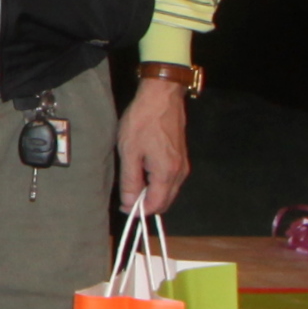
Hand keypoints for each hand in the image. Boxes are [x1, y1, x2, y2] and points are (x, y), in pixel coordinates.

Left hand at [117, 75, 192, 219]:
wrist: (162, 97)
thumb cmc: (142, 122)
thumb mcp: (129, 151)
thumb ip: (130, 180)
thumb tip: (130, 203)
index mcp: (167, 173)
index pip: (156, 204)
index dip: (139, 211)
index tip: (124, 208)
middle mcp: (180, 173)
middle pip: (166, 201)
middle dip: (147, 205)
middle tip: (126, 198)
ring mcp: (183, 165)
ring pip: (169, 191)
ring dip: (153, 194)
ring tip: (133, 185)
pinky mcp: (182, 157)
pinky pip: (171, 180)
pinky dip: (158, 184)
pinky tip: (143, 175)